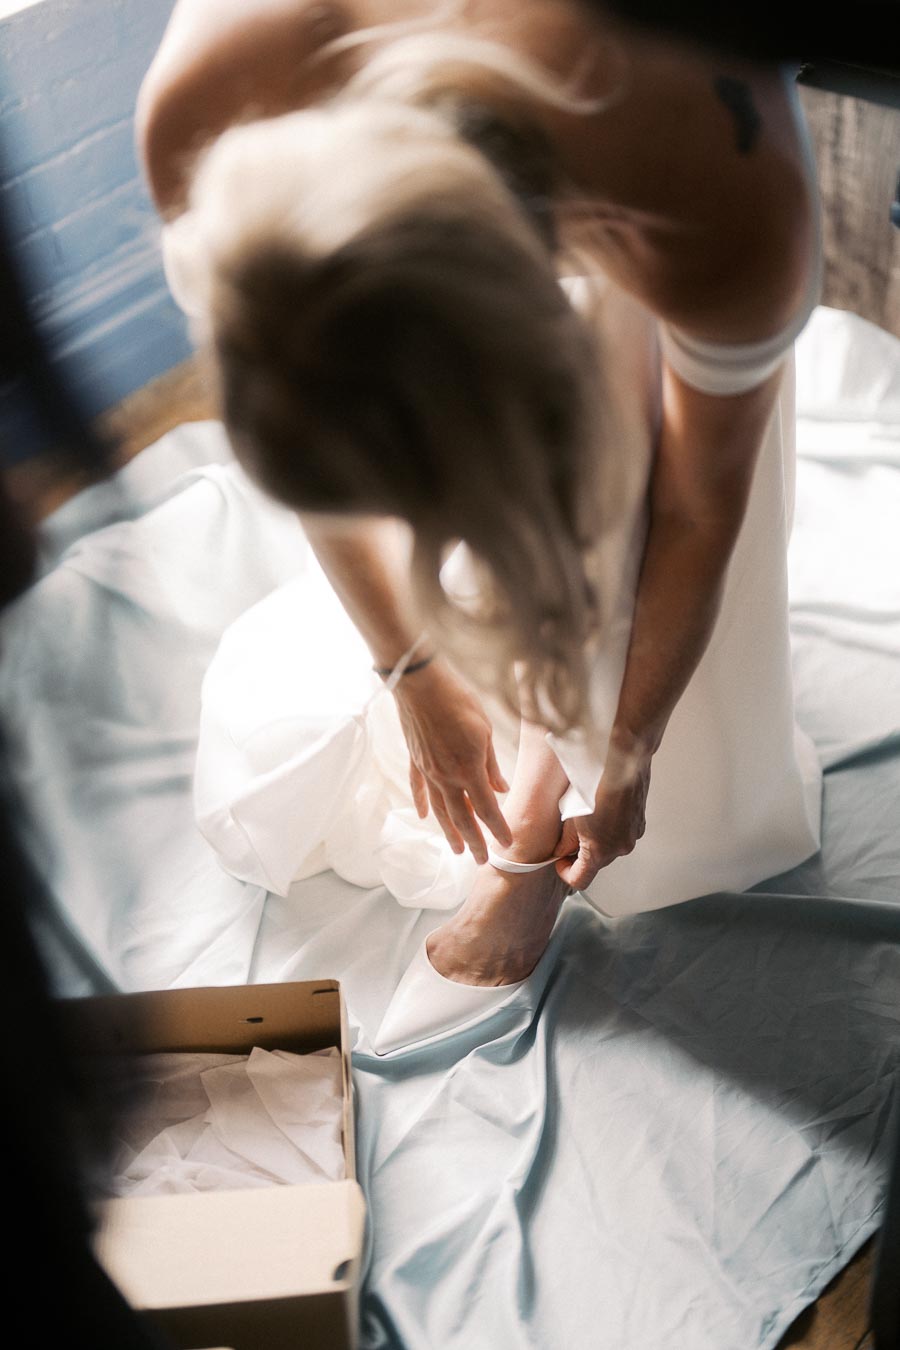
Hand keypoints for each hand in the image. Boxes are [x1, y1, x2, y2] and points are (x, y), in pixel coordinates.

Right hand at [392, 660, 511, 863]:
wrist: (421, 684)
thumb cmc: (459, 701)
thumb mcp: (485, 731)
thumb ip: (491, 764)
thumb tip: (500, 788)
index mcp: (469, 770)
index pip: (487, 809)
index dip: (498, 829)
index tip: (507, 844)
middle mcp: (446, 776)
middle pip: (461, 817)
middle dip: (473, 841)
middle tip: (481, 861)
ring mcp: (427, 770)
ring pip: (439, 809)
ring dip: (448, 831)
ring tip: (455, 849)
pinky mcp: (415, 760)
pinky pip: (418, 789)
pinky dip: (422, 804)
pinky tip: (423, 817)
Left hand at [555, 741, 650, 889]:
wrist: (622, 758)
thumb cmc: (596, 781)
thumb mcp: (571, 814)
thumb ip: (565, 840)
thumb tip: (561, 850)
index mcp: (601, 850)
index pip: (580, 880)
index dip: (565, 873)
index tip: (559, 861)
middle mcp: (621, 847)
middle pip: (596, 863)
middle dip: (581, 853)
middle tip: (569, 835)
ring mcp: (633, 834)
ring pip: (610, 847)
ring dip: (597, 840)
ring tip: (587, 818)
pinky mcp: (639, 822)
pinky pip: (621, 833)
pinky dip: (611, 828)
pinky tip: (603, 810)